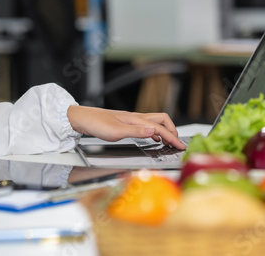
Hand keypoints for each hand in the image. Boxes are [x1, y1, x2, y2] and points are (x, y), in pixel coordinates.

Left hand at [67, 105, 185, 149]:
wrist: (83, 119)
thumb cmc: (96, 124)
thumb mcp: (116, 132)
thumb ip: (136, 132)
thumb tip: (154, 131)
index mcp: (136, 120)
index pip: (160, 128)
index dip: (173, 137)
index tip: (181, 146)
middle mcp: (136, 118)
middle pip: (162, 120)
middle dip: (172, 130)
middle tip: (177, 143)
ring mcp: (131, 120)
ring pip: (155, 122)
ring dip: (165, 131)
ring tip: (169, 142)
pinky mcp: (126, 123)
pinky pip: (146, 126)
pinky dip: (155, 132)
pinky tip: (153, 138)